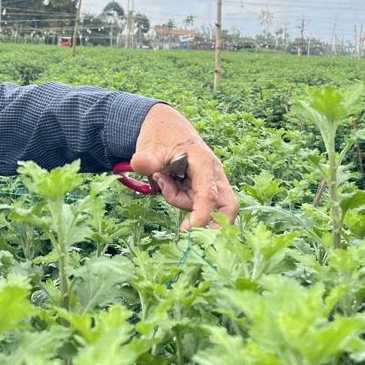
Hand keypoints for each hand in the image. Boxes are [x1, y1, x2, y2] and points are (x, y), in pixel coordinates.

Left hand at [129, 103, 237, 229]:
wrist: (164, 126)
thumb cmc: (161, 135)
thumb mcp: (150, 145)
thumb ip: (147, 158)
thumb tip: (139, 164)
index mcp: (203, 162)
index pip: (209, 194)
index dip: (201, 215)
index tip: (186, 230)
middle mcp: (212, 174)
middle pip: (226, 205)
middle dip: (217, 225)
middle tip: (195, 238)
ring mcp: (209, 181)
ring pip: (201, 205)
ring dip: (178, 200)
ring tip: (161, 178)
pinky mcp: (201, 187)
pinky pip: (193, 202)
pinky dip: (178, 198)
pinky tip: (167, 183)